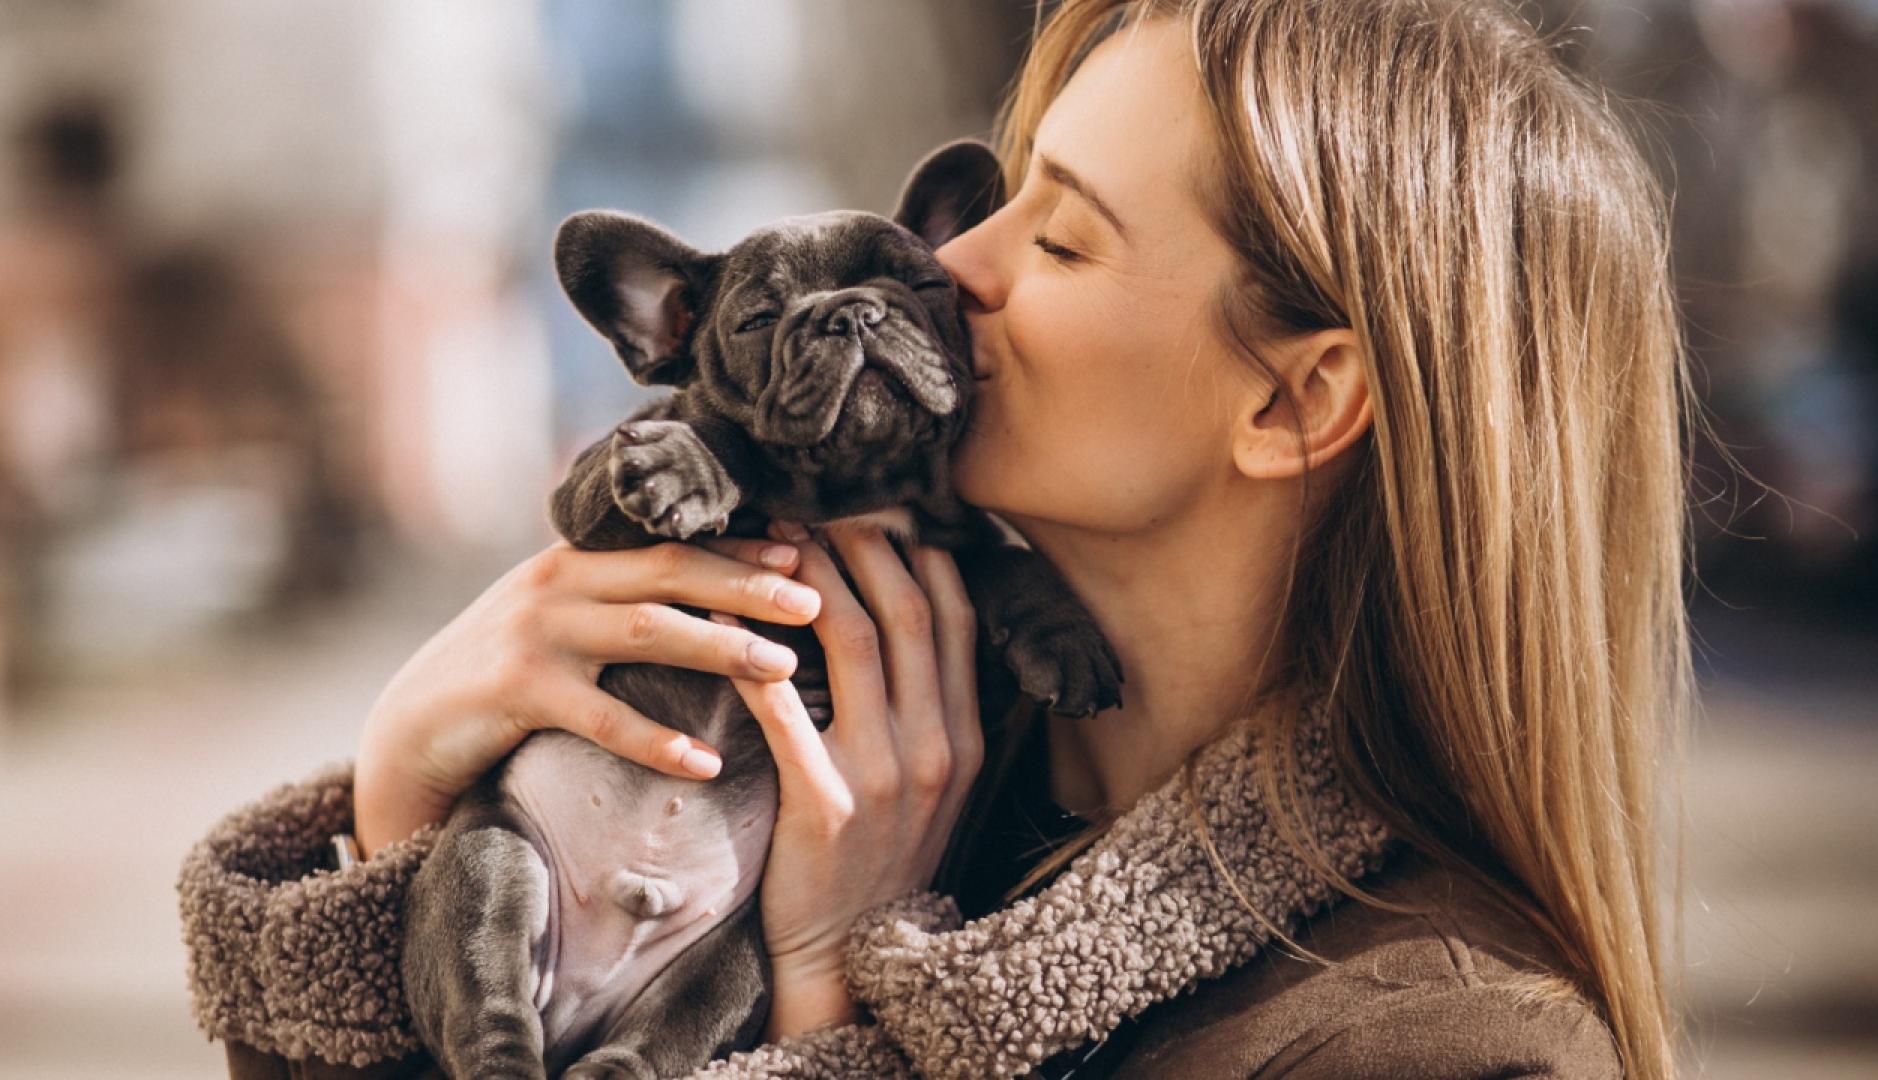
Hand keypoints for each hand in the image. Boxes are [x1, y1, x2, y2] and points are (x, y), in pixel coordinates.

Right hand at [353, 538, 822, 856]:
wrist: (413, 726)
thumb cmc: (511, 673)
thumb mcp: (564, 617)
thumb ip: (622, 593)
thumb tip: (717, 584)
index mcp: (580, 557)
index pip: (673, 540)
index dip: (740, 547)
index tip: (806, 553)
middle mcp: (558, 580)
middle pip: (670, 571)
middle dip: (746, 585)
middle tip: (814, 601)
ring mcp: (535, 633)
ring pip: (645, 630)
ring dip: (719, 648)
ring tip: (783, 669)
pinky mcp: (515, 690)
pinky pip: (601, 717)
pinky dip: (656, 739)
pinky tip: (706, 762)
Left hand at [721, 522, 983, 1040]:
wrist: (851, 954)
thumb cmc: (879, 860)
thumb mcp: (934, 788)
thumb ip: (929, 713)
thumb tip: (907, 629)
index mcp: (966, 737)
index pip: (955, 618)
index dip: (919, 554)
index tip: (880, 515)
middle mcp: (937, 747)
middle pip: (906, 612)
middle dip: (863, 546)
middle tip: (817, 507)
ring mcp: (885, 774)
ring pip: (852, 640)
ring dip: (810, 578)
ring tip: (772, 541)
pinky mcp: (824, 802)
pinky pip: (781, 705)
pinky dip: (747, 651)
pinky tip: (717, 614)